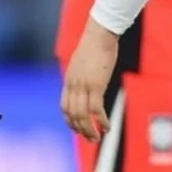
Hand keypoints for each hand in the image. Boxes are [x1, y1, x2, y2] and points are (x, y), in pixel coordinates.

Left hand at [60, 18, 117, 141]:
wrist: (100, 33)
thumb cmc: (95, 44)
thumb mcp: (84, 62)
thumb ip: (83, 74)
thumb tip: (88, 79)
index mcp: (69, 79)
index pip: (64, 106)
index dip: (69, 121)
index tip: (78, 129)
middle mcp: (73, 84)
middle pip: (72, 114)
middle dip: (80, 130)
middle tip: (91, 139)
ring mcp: (83, 85)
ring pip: (82, 116)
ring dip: (89, 130)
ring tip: (97, 138)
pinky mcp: (96, 85)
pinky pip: (96, 110)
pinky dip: (100, 121)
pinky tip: (107, 127)